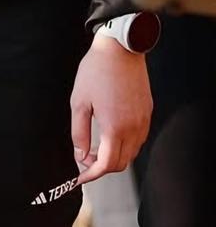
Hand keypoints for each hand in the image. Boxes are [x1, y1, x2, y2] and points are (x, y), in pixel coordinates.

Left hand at [69, 32, 152, 185]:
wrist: (120, 49)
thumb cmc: (96, 72)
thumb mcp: (79, 102)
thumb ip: (79, 133)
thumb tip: (81, 155)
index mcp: (114, 128)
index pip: (106, 165)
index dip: (92, 175)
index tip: (80, 177)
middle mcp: (133, 128)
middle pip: (120, 163)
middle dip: (102, 168)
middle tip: (85, 162)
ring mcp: (143, 121)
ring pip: (131, 153)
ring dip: (114, 157)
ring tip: (95, 149)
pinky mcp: (147, 113)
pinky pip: (138, 139)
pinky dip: (125, 146)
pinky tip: (111, 136)